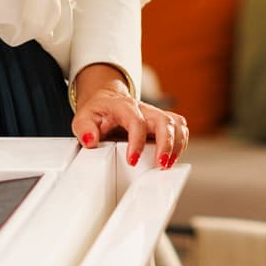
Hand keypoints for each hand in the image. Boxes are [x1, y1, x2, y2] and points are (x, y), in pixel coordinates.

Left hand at [71, 64, 188, 167]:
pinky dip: (181, 142)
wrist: (107, 100)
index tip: (132, 160)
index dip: (137, 142)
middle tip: (161, 164)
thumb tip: (90, 140)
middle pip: (164, 121)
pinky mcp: (163, 121)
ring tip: (167, 164)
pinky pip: (180, 128)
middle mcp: (144, 109)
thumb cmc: (98, 111)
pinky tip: (173, 156)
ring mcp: (155, 114)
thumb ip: (84, 128)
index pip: (136, 121)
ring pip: (177, 123)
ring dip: (177, 145)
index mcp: (124, 106)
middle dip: (167, 144)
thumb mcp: (83, 117)